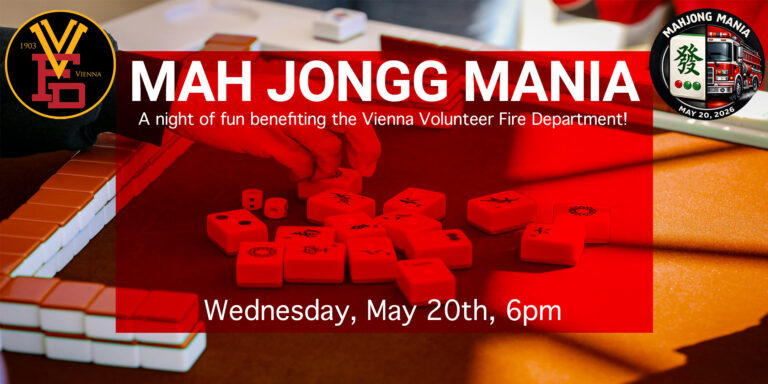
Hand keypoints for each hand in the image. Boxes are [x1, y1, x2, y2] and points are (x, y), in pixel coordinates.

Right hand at [168, 57, 379, 180]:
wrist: (194, 96)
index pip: (354, 111)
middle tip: (362, 173)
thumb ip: (308, 110)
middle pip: (353, 125)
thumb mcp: (281, 92)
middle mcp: (302, 98)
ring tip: (314, 173)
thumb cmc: (237, 97)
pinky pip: (299, 163)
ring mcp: (286, 117)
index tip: (367, 159)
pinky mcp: (268, 138)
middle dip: (364, 152)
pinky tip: (295, 173)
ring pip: (327, 149)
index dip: (367, 140)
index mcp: (308, 86)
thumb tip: (335, 137)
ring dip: (325, 169)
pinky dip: (302, 173)